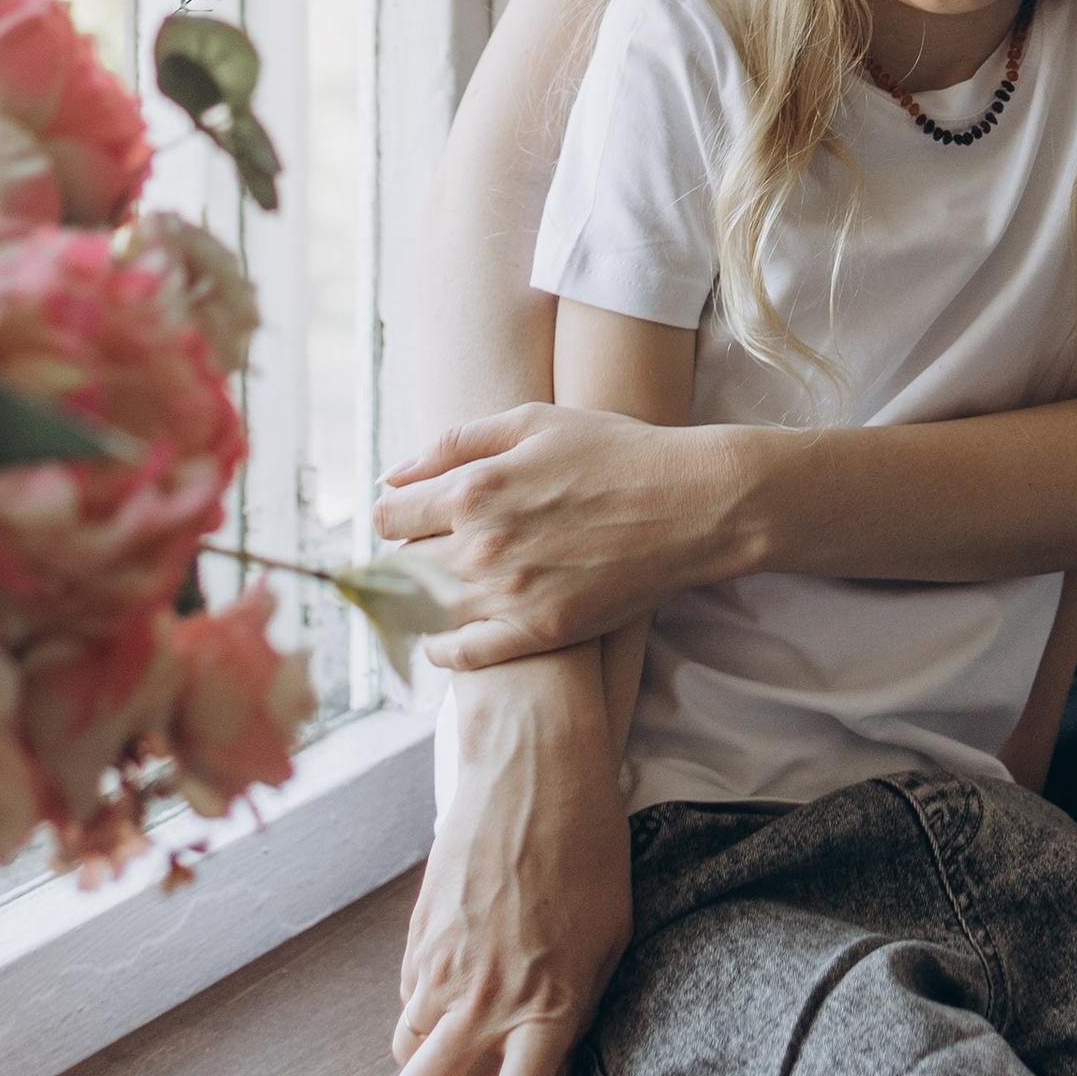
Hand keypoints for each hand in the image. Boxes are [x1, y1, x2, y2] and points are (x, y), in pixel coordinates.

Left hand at [375, 404, 755, 664]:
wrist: (689, 504)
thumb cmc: (615, 451)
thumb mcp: (535, 420)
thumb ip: (456, 443)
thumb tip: (393, 473)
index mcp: (474, 489)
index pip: (387, 516)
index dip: (393, 514)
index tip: (407, 516)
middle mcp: (481, 546)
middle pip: (400, 566)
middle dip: (406, 556)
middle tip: (430, 550)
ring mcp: (509, 595)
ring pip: (423, 612)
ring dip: (420, 601)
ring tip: (438, 587)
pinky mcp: (537, 632)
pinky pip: (461, 655)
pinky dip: (443, 648)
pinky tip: (449, 633)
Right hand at [389, 662, 633, 1075]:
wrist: (534, 768)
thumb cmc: (589, 850)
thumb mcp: (609, 940)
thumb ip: (576, 1008)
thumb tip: (547, 1059)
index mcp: (549, 1003)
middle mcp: (489, 995)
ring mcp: (445, 964)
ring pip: (407, 1050)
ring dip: (414, 1074)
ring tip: (433, 1075)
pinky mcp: (419, 934)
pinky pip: (406, 998)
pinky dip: (416, 1014)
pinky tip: (441, 998)